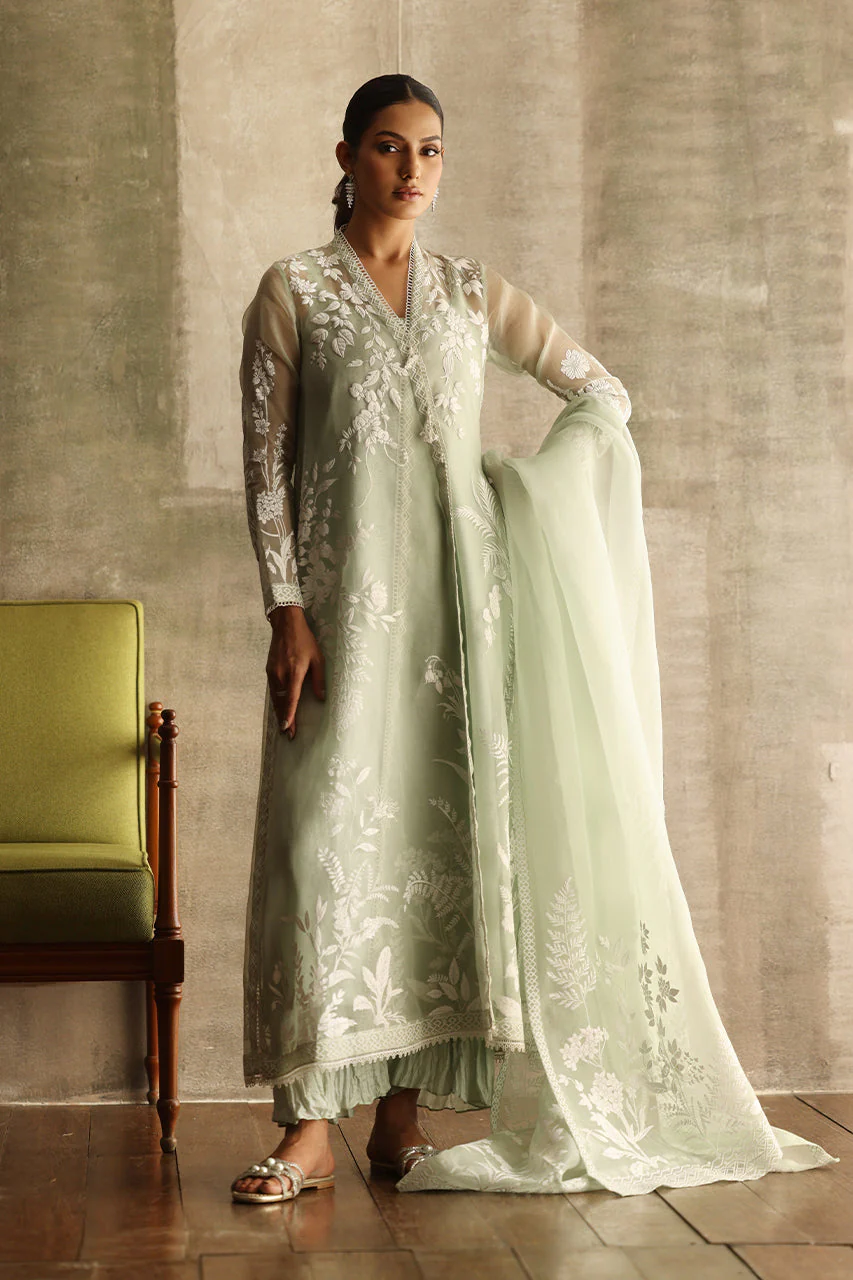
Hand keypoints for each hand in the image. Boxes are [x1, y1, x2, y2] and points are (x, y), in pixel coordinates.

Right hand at [266, 605, 324, 738]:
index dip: (289, 715)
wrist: (286, 626)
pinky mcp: (269, 670)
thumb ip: (319, 679)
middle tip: (288, 734)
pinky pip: (272, 691)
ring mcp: (273, 673)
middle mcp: (281, 674)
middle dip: (284, 719)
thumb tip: (321, 699)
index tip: (287, 728)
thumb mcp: (318, 658)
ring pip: (275, 698)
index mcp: (295, 672)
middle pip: (282, 702)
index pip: (291, 699)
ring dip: (279, 712)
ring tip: (283, 726)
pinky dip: (276, 701)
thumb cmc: (305, 641)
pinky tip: (279, 708)